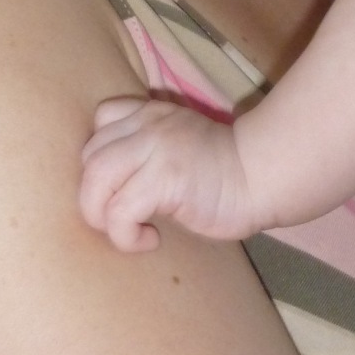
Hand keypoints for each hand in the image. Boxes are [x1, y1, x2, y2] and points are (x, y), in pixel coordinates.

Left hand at [79, 96, 257, 250]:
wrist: (264, 177)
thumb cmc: (227, 173)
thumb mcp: (181, 146)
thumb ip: (150, 150)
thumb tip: (113, 185)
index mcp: (153, 114)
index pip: (102, 119)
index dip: (99, 156)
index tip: (120, 184)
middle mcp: (149, 125)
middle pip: (90, 155)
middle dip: (94, 196)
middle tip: (118, 219)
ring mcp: (156, 148)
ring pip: (96, 179)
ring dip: (100, 215)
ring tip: (127, 231)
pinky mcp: (164, 178)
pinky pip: (120, 210)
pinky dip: (125, 235)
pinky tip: (150, 240)